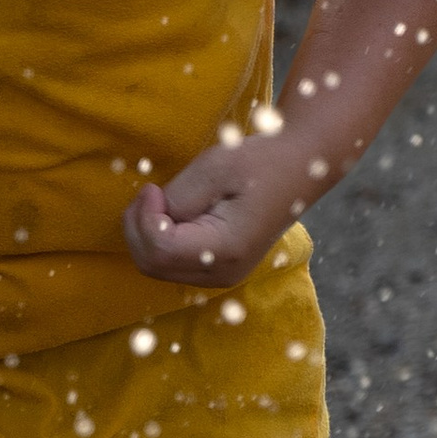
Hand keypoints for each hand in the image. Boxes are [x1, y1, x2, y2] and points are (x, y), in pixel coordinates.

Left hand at [122, 119, 322, 291]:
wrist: (298, 168)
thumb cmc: (260, 162)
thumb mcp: (216, 168)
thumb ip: (179, 197)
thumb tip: (152, 215)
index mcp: (226, 250)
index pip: (159, 249)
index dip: (144, 218)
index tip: (152, 188)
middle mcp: (223, 273)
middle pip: (152, 265)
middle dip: (138, 228)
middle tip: (151, 193)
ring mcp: (220, 275)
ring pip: (157, 267)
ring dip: (147, 233)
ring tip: (162, 201)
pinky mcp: (216, 268)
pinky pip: (170, 263)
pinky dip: (159, 239)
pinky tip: (171, 214)